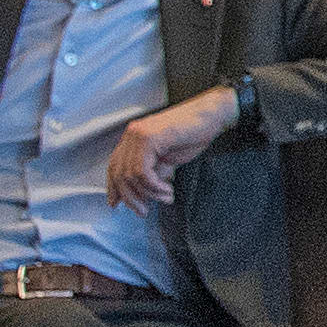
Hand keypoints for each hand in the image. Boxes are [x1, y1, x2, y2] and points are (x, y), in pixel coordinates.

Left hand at [105, 85, 240, 213]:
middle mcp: (132, 134)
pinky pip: (143, 173)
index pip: (114, 166)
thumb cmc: (195, 133)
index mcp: (134, 137)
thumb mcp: (168, 157)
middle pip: (119, 174)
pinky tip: (167, 189)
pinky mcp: (148, 139)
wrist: (212, 115)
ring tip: (166, 197)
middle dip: (131, 198)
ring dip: (149, 194)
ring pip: (131, 176)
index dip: (113, 187)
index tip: (116, 204)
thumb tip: (142, 193)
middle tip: (144, 211)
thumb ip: (153, 172)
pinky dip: (154, 187)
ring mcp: (138, 135)